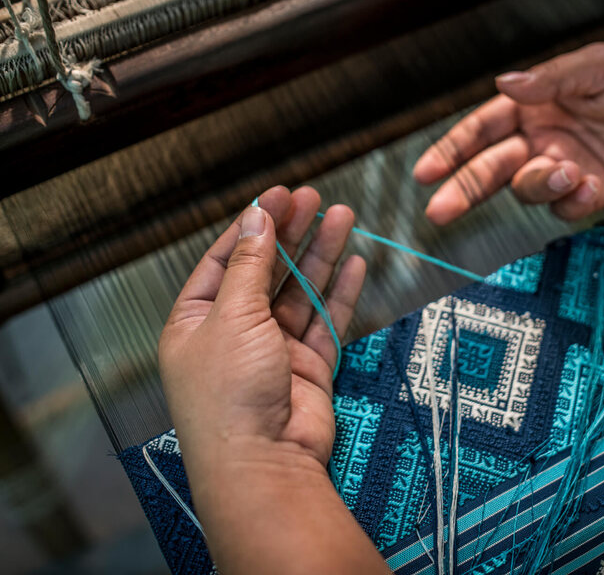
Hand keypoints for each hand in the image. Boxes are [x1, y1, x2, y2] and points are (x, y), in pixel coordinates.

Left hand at [158, 186, 365, 471]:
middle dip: (290, 233)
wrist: (262, 463)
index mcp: (197, 321)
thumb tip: (256, 219)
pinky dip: (340, 292)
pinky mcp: (307, 367)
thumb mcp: (231, 316)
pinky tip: (354, 261)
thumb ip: (249, 265)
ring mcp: (273, 351)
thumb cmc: (229, 394)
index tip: (279, 194)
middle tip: (313, 197)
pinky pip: (326, 321)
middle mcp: (234, 333)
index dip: (252, 225)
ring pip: (301, 291)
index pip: (224, 259)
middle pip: (266, 271)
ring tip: (341, 215)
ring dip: (320, 254)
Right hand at [414, 42, 603, 223]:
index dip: (451, 150)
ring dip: (538, 184)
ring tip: (569, 168)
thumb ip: (551, 78)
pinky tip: (592, 184)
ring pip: (526, 190)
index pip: (481, 130)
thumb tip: (506, 82)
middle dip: (462, 189)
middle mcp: (541, 140)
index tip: (426, 172)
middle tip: (440, 210)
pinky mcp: (589, 194)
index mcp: (533, 107)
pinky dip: (572, 200)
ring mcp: (563, 168)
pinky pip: (565, 208)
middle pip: (488, 169)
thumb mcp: (598, 65)